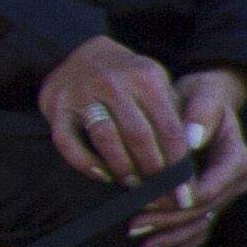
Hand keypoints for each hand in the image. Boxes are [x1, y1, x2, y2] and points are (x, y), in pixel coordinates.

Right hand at [37, 36, 190, 184]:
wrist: (82, 54)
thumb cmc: (130, 80)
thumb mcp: (157, 86)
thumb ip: (174, 116)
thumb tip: (189, 163)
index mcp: (146, 77)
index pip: (169, 128)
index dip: (178, 164)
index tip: (184, 191)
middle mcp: (114, 83)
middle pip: (139, 136)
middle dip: (152, 170)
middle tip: (160, 192)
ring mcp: (82, 93)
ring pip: (106, 139)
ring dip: (123, 168)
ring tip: (134, 184)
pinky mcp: (57, 107)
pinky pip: (68, 142)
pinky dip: (86, 163)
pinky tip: (103, 175)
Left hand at [123, 70, 246, 246]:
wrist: (206, 103)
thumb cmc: (202, 98)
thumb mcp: (203, 96)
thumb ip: (200, 116)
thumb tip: (190, 140)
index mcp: (237, 159)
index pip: (210, 188)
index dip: (178, 199)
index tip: (146, 201)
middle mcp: (235, 181)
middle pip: (202, 212)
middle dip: (167, 222)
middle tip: (133, 227)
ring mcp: (225, 195)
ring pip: (201, 226)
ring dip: (171, 237)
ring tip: (142, 246)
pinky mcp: (212, 203)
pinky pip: (200, 230)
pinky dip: (181, 242)